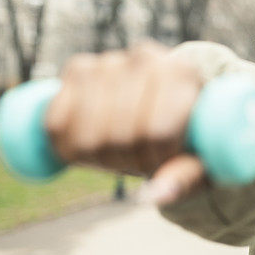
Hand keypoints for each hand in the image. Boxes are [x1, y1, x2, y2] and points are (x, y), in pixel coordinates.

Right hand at [45, 42, 205, 204]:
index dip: (154, 159)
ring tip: (121, 150)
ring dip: (98, 157)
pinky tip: (90, 142)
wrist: (164, 100)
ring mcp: (109, 60)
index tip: (162, 161)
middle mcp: (146, 58)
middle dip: (128, 162)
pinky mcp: (77, 68)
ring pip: (86, 136)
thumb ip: (184, 178)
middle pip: (120, 137)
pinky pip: (55, 123)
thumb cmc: (188, 137)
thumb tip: (154, 196)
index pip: (156, 133)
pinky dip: (66, 146)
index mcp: (184, 74)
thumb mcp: (200, 162)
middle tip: (139, 158)